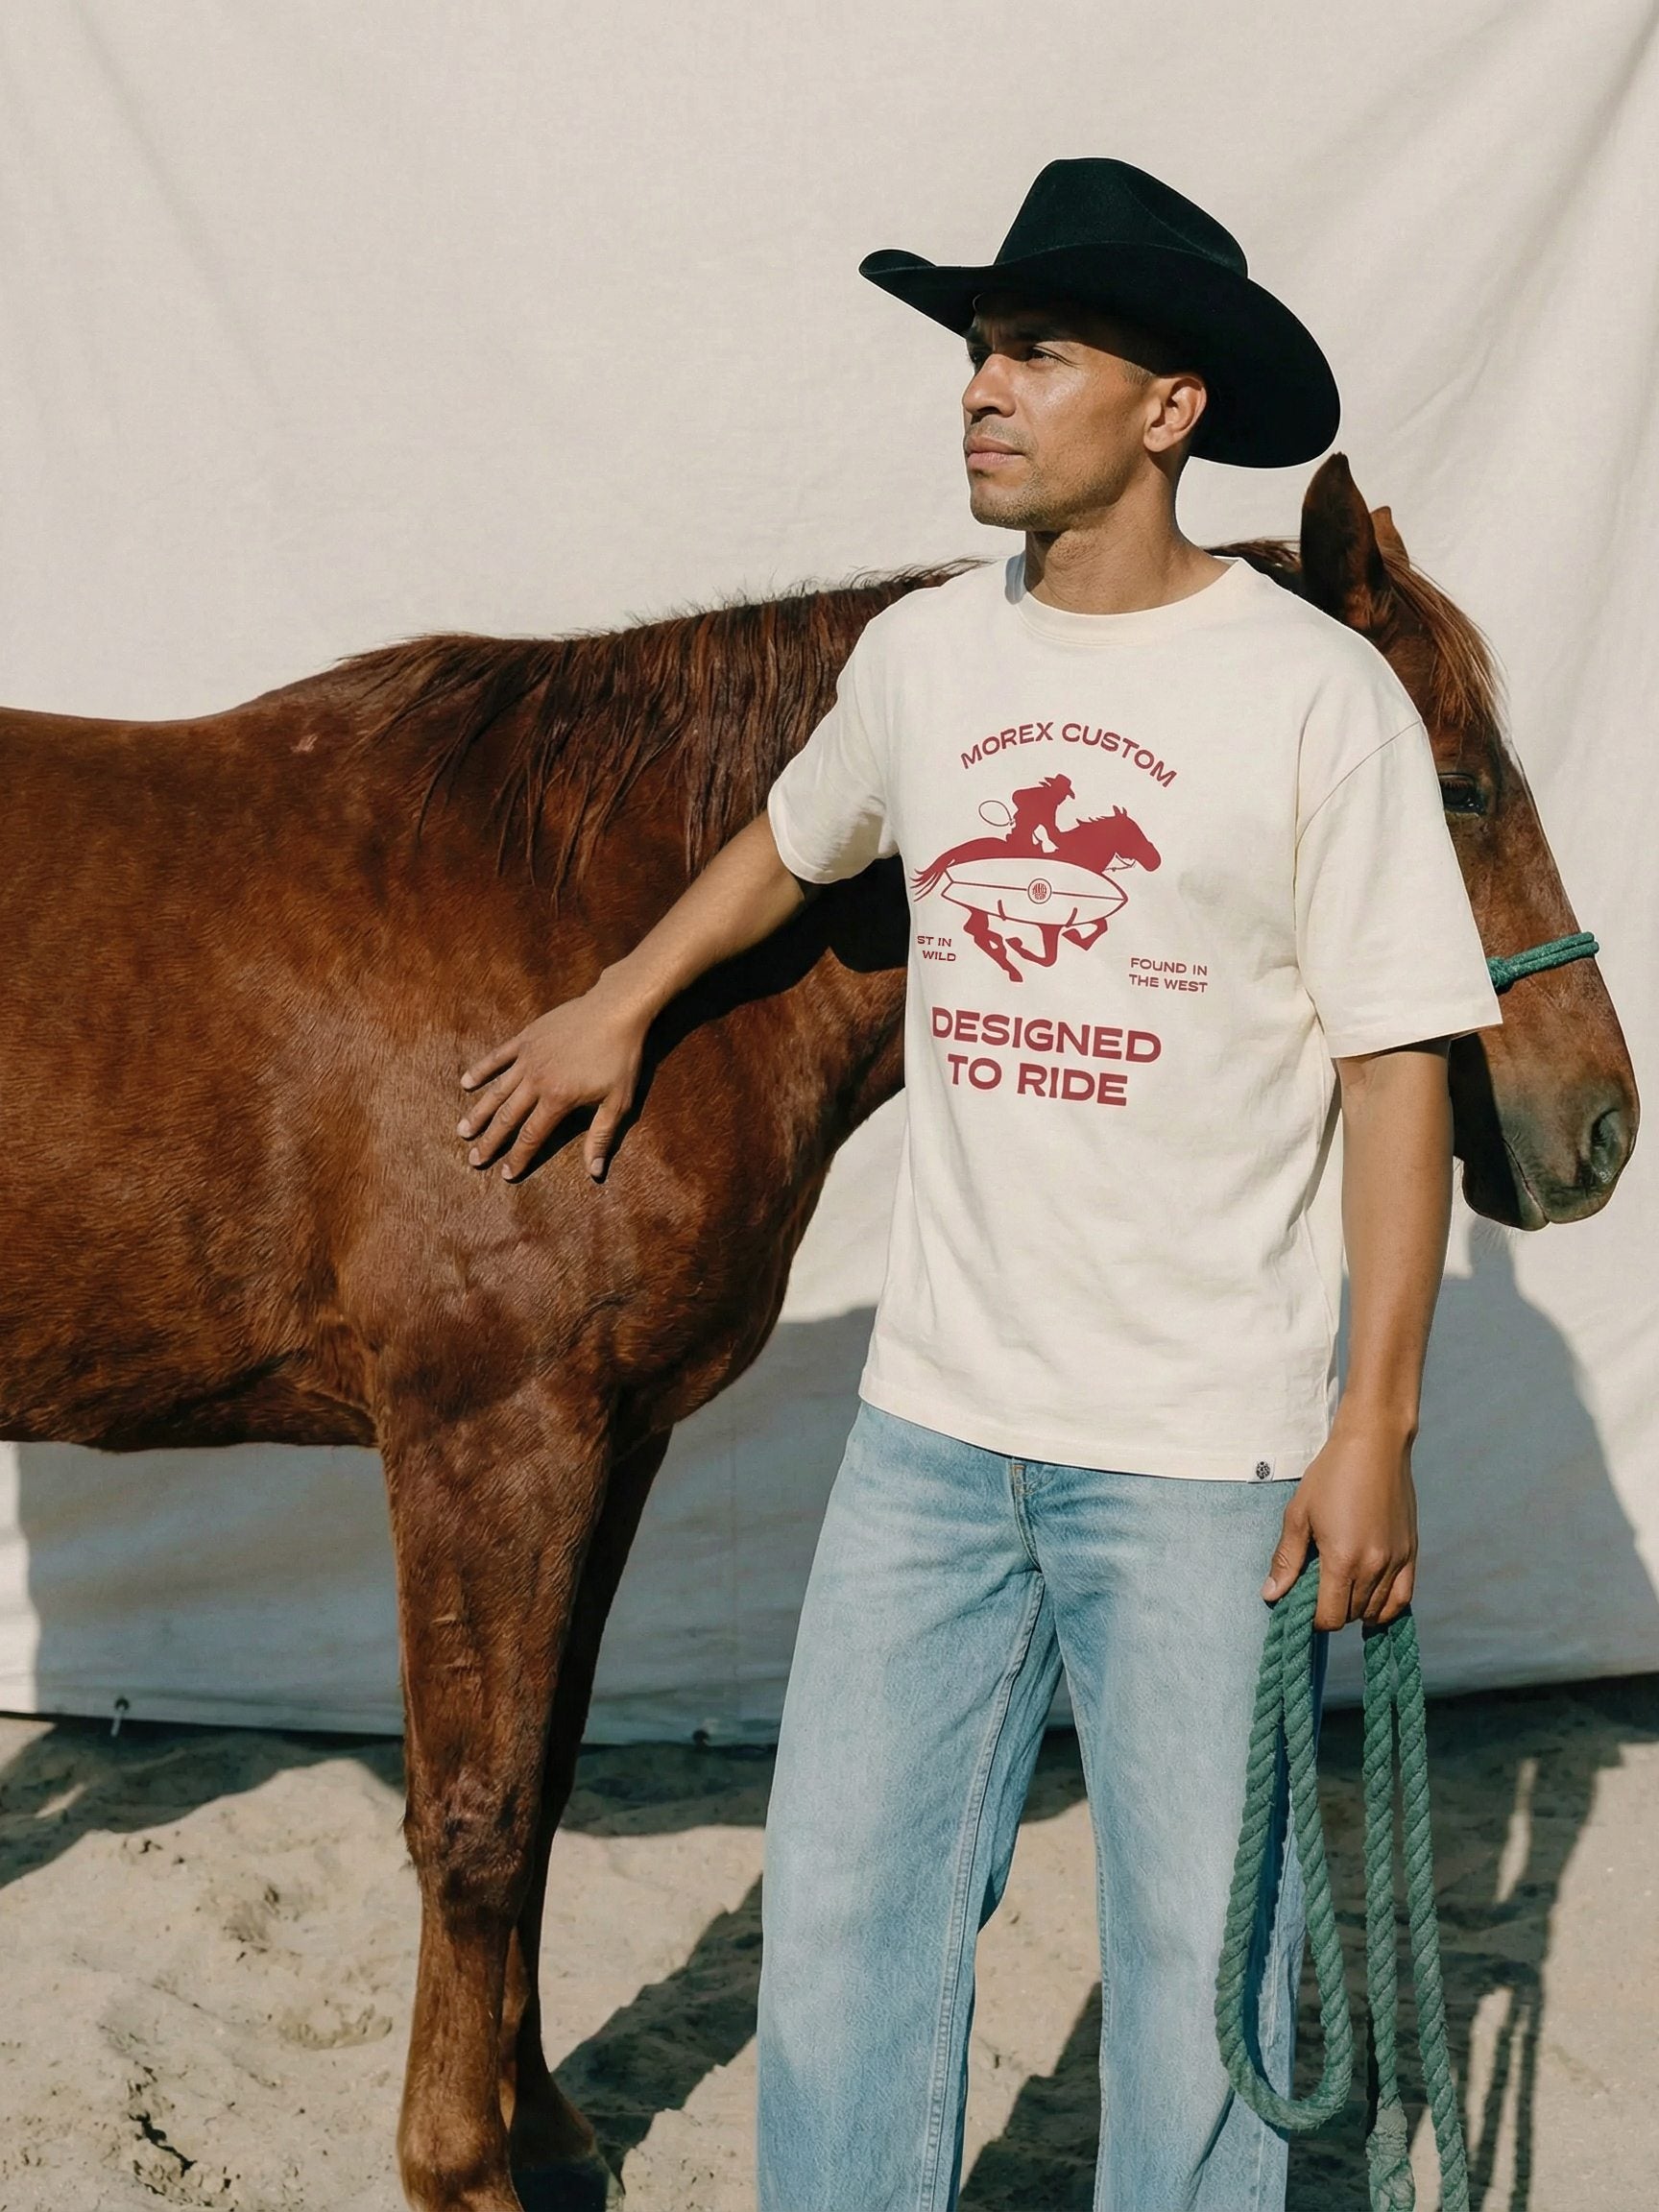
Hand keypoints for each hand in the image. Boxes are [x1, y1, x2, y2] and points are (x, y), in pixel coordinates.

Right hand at [457, 980, 648, 1181]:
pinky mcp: (526, 1038)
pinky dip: (481, 1070)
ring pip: (497, 1091)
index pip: (532, 1136)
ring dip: (479, 1113)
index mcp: (558, 1099)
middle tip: (474, 1160)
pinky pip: (498, 1056)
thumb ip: (601, 1136)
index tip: (505, 1175)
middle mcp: (537, 1081)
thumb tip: (595, 1172)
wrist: (615, 1010)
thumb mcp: (618, 1102)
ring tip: (463, 1131)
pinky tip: (465, 1083)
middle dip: (490, 1141)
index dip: (518, 1157)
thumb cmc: (621, 1058)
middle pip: (507, 1117)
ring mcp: (528, 1058)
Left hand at [1261, 1411, 1417, 1629]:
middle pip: (1352, 1615)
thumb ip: (1287, 1559)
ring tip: (1342, 1591)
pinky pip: (1403, 1598)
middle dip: (1333, 1611)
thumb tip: (1271, 1595)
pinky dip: (1386, 1606)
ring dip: (1357, 1608)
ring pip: (1378, 1610)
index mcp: (1343, 1559)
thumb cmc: (1331, 1475)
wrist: (1375, 1445)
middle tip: (1319, 1592)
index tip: (1304, 1604)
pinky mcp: (1411, 1552)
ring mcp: (1397, 1561)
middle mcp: (1374, 1566)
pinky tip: (1370, 1599)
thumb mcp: (1299, 1514)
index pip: (1330, 1617)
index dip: (1314, 1618)